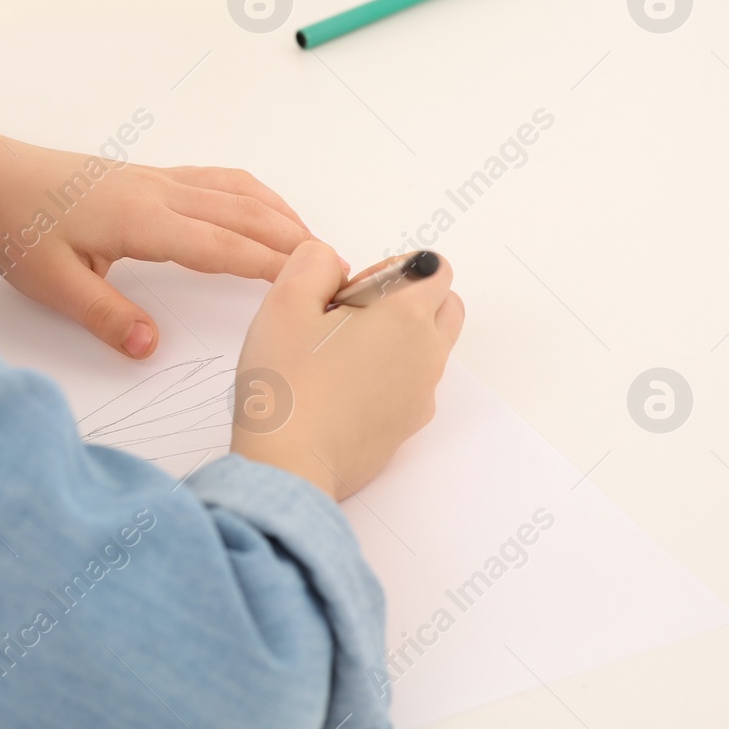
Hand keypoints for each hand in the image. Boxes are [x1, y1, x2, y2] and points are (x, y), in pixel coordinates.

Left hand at [0, 138, 341, 358]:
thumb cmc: (17, 228)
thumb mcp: (52, 285)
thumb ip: (106, 317)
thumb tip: (152, 349)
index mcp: (142, 221)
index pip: (222, 246)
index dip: (270, 265)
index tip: (313, 281)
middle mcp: (159, 193)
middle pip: (243, 214)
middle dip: (292, 240)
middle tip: (335, 268)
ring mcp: (156, 179)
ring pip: (234, 191)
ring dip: (278, 214)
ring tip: (311, 243)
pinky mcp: (147, 176)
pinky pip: (215, 180)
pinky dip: (250, 194)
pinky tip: (260, 209)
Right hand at [230, 242, 463, 501]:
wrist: (288, 466)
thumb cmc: (286, 386)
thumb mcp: (284, 301)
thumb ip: (314, 262)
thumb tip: (332, 263)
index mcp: (406, 317)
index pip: (434, 269)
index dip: (391, 268)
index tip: (350, 290)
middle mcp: (427, 356)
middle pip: (444, 306)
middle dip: (407, 299)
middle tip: (350, 316)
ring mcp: (421, 396)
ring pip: (429, 348)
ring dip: (397, 338)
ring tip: (338, 354)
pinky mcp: (406, 428)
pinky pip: (411, 386)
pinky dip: (388, 376)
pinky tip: (339, 389)